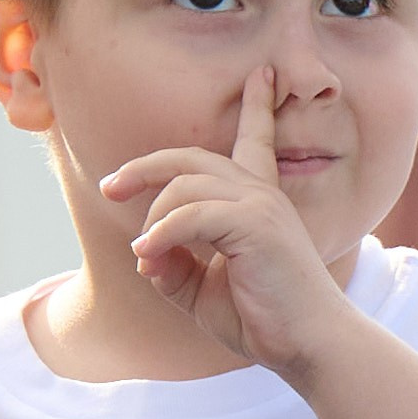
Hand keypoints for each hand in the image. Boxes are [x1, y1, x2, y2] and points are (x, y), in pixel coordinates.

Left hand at [101, 67, 354, 374]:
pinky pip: (191, 216)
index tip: (263, 73)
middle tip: (110, 188)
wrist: (307, 345)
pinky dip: (162, 234)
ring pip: (184, 186)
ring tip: (145, 255)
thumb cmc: (262, 319)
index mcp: (256, 201)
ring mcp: (260, 205)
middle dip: (145, 167)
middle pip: (190, 158)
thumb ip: (172, 267)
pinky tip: (148, 255)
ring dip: (153, 219)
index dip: (257, 106)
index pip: (255, 141)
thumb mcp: (203, 292)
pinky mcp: (256, 225)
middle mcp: (260, 193)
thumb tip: (142, 251)